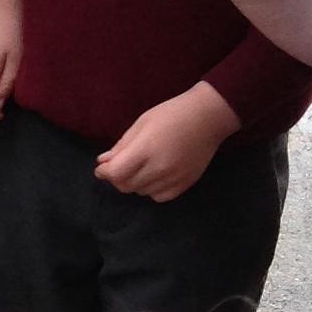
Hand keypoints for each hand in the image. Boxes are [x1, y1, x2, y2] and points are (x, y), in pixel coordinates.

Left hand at [94, 82, 236, 202]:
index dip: (104, 172)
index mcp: (146, 149)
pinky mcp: (185, 183)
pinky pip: (159, 197)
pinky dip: (152, 190)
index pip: (115, 173)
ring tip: (141, 167)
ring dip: (135, 183)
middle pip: (126, 186)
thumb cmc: (172, 114)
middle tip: (120, 166)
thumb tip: (103, 162)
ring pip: (141, 192)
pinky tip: (155, 176)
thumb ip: (122, 146)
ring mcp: (173, 178)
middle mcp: (159, 168)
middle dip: (117, 178)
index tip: (102, 168)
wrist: (209, 117)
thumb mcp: (142, 123)